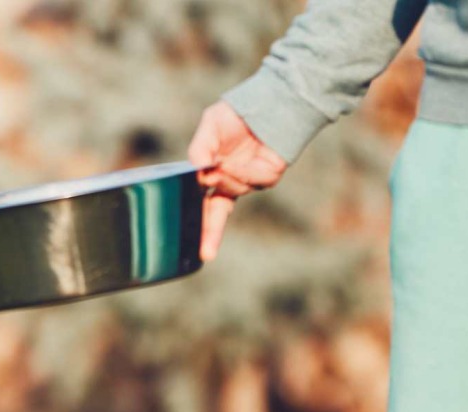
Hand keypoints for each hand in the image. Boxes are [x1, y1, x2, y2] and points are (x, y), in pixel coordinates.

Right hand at [187, 101, 288, 260]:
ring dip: (226, 178)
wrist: (271, 102)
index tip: (196, 249)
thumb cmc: (238, 114)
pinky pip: (251, 182)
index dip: (200, 226)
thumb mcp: (210, 126)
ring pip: (231, 190)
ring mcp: (250, 181)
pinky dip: (244, 172)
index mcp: (215, 175)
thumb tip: (197, 173)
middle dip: (211, 233)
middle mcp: (232, 182)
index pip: (204, 204)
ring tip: (225, 160)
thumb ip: (199, 149)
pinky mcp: (269, 175)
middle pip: (217, 214)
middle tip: (206, 253)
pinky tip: (242, 159)